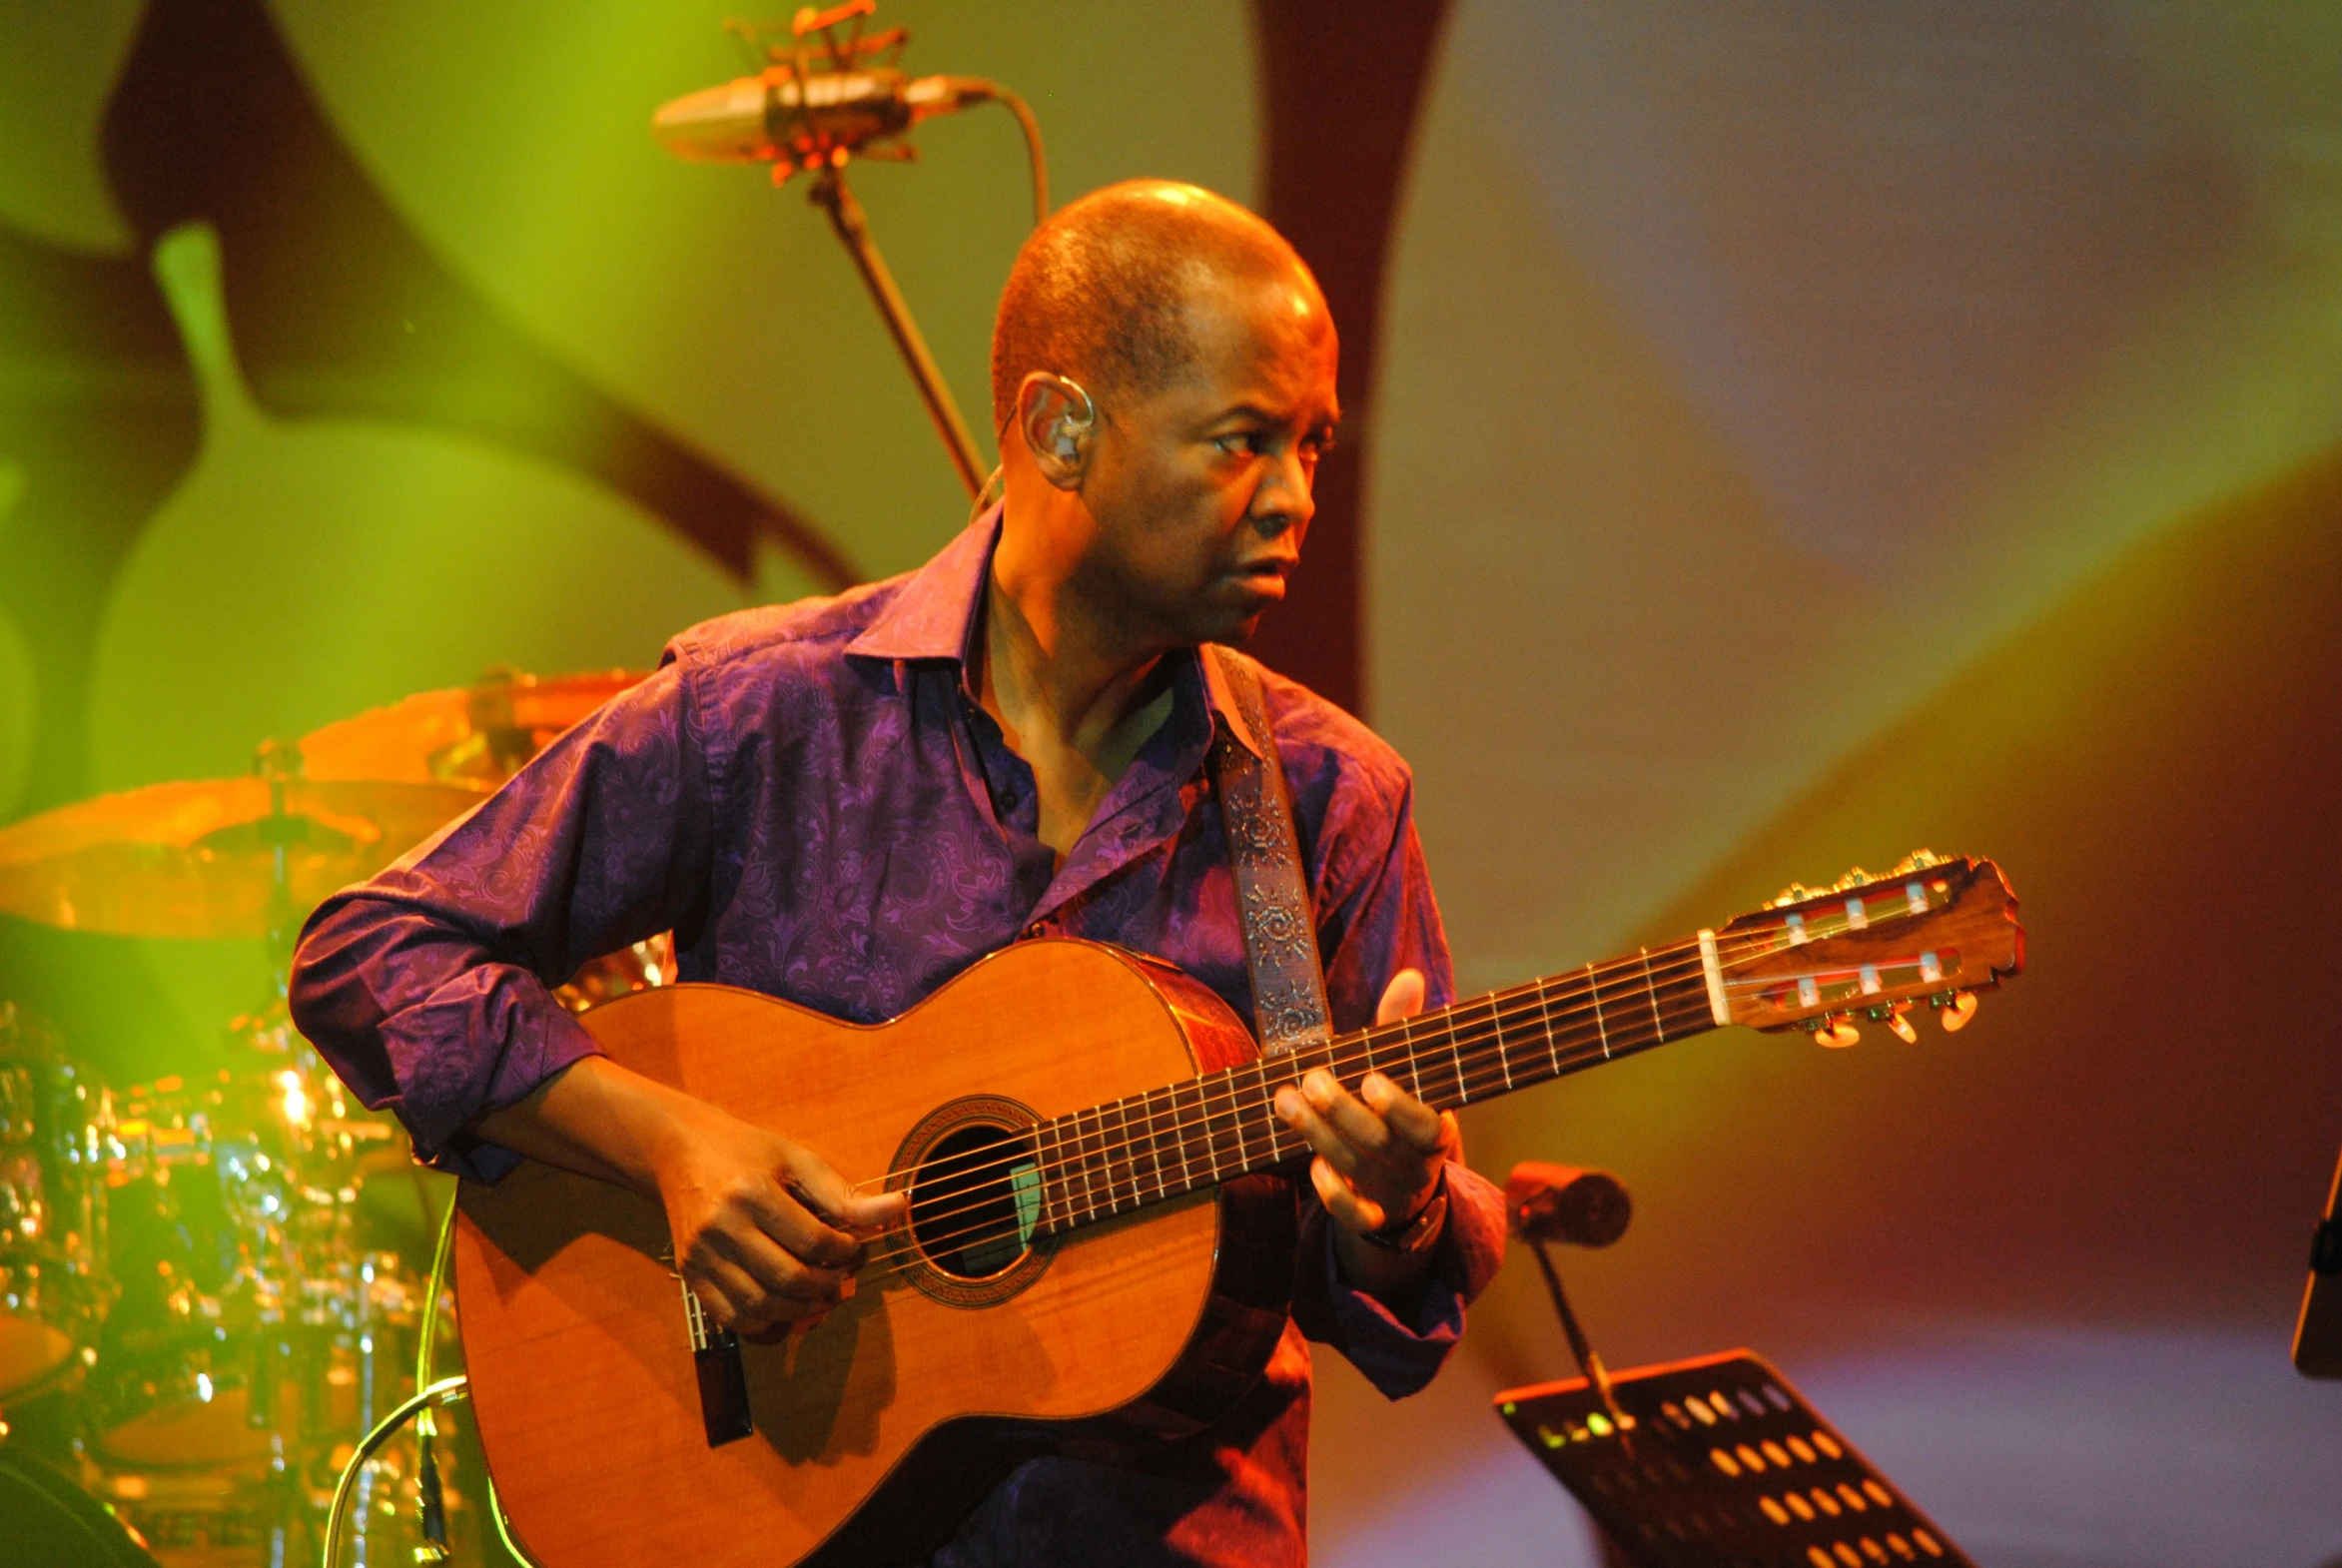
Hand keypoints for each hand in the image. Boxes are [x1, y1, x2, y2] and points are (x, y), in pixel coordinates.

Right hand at [652, 1101, 905, 1336]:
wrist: (681, 1153)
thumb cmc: (746, 1153)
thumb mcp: (797, 1159)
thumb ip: (843, 1193)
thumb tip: (899, 1208)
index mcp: (750, 1192)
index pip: (813, 1241)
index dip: (846, 1252)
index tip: (856, 1246)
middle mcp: (720, 1227)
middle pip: (787, 1279)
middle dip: (827, 1286)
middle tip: (843, 1277)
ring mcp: (700, 1255)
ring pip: (760, 1306)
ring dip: (801, 1311)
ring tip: (821, 1296)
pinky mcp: (689, 1273)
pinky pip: (732, 1318)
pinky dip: (766, 1322)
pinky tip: (787, 1306)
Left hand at [1272, 968, 1458, 1242]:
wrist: (1406, 1182)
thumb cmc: (1400, 1107)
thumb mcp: (1407, 1069)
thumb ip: (1404, 1027)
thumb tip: (1410, 977)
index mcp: (1434, 1126)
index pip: (1425, 1124)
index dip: (1399, 1106)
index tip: (1371, 1081)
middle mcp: (1415, 1161)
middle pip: (1380, 1143)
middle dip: (1340, 1110)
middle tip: (1311, 1079)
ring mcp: (1392, 1190)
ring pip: (1357, 1168)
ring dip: (1318, 1134)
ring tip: (1285, 1100)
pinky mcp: (1371, 1214)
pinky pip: (1355, 1217)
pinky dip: (1334, 1195)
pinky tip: (1314, 1168)